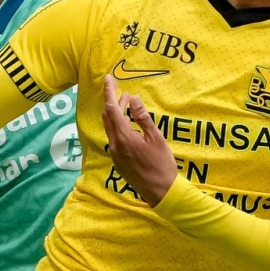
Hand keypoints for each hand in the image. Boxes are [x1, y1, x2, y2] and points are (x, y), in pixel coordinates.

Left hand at [100, 75, 178, 205]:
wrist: (160, 191)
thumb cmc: (162, 164)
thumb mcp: (156, 138)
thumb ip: (143, 117)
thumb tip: (133, 99)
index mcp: (124, 137)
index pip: (111, 109)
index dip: (109, 92)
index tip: (108, 78)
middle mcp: (115, 145)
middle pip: (108, 117)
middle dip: (112, 101)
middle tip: (120, 89)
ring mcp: (115, 154)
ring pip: (110, 128)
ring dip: (116, 114)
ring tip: (126, 103)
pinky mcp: (118, 161)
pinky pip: (114, 138)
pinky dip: (119, 126)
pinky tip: (128, 124)